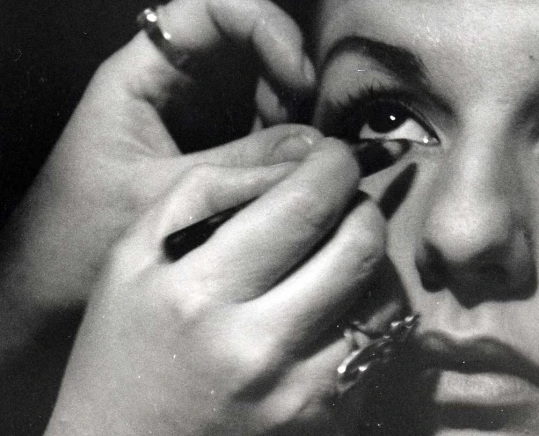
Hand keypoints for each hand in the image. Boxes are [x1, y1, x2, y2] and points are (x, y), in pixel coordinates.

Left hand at [0, 0, 318, 352]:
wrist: (52, 282)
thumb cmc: (81, 232)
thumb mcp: (162, 194)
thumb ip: (240, 166)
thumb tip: (318, 149)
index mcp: (144, 72)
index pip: (215, 5)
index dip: (266, 25)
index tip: (298, 78)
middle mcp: (175, 80)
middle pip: (250, 40)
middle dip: (289, 73)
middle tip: (311, 126)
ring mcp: (197, 111)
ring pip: (264, 83)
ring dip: (294, 111)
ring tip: (304, 156)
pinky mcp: (215, 143)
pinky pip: (263, 123)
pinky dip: (287, 141)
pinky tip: (292, 172)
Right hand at [45, 138, 385, 435]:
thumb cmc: (126, 344)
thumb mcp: (136, 253)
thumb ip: (212, 190)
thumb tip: (299, 158)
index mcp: (201, 293)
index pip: (306, 204)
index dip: (335, 165)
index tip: (333, 157)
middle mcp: (259, 347)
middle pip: (361, 246)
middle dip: (363, 206)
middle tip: (341, 203)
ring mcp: (301, 395)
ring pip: (384, 297)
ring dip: (370, 261)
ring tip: (336, 255)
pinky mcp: (329, 423)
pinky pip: (378, 348)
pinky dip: (364, 313)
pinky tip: (328, 310)